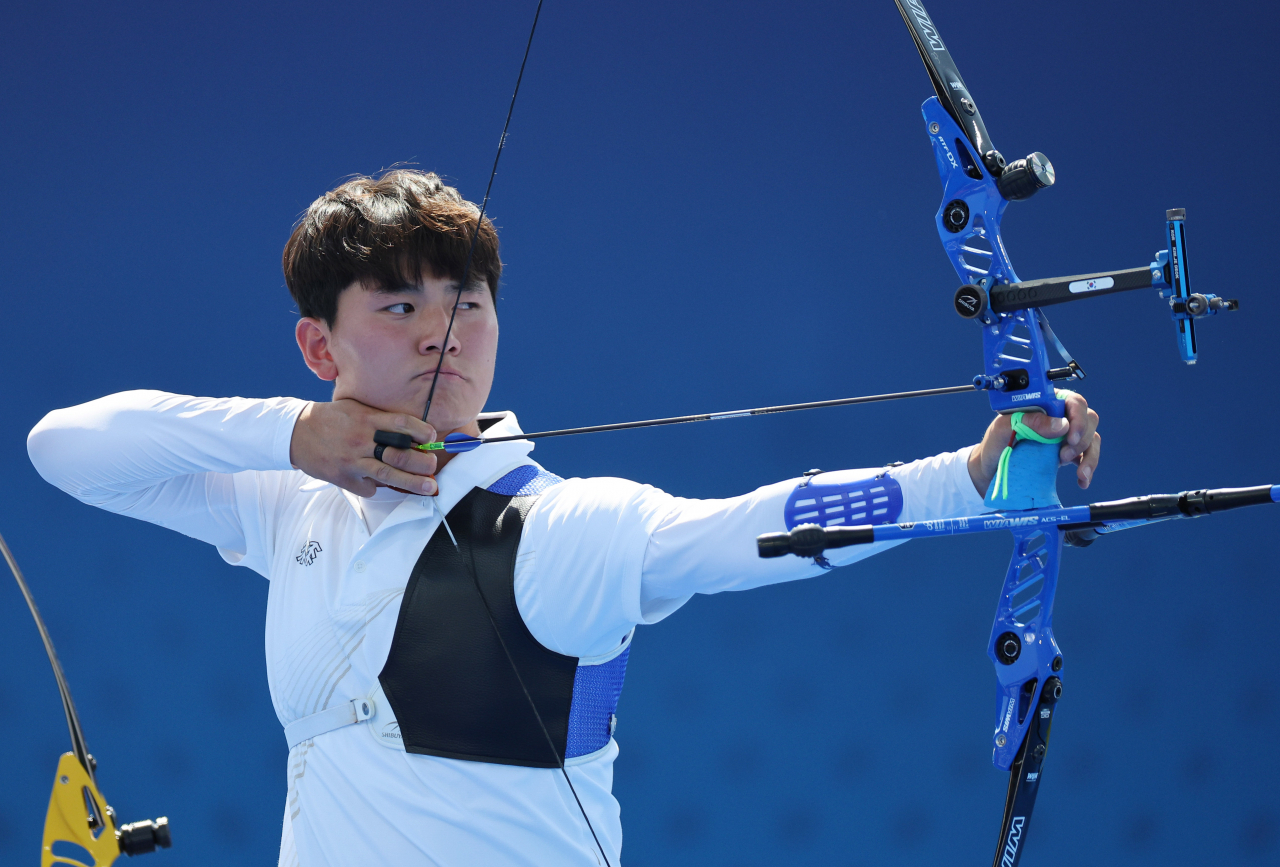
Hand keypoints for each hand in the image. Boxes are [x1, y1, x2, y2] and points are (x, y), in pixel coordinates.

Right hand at [290, 400, 438, 496]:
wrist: (296, 433)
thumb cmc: (332, 419)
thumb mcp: (356, 409)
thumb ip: (380, 420)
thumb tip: (411, 436)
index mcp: (366, 419)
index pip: (402, 424)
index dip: (422, 431)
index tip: (432, 438)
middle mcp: (361, 439)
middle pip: (399, 453)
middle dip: (422, 462)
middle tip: (433, 466)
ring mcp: (352, 461)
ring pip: (388, 474)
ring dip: (412, 482)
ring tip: (429, 487)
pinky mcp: (343, 478)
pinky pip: (369, 488)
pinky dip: (378, 487)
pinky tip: (381, 483)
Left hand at [967, 391, 1100, 495]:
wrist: (991, 469)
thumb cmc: (995, 443)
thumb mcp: (1003, 428)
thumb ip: (1029, 421)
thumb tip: (1061, 424)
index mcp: (1045, 403)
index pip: (1073, 402)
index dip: (1077, 417)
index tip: (1069, 437)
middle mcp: (1058, 417)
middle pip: (1088, 419)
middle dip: (1082, 439)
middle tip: (1063, 455)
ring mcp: (1064, 435)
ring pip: (1091, 438)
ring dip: (1089, 456)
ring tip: (1079, 472)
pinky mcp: (1067, 452)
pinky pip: (1087, 457)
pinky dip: (1088, 468)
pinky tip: (1082, 480)